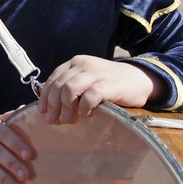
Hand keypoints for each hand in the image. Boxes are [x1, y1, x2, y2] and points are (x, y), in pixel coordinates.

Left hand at [37, 55, 160, 123]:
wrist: (139, 79)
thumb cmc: (110, 83)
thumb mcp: (88, 80)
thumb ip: (72, 88)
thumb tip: (51, 108)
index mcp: (75, 63)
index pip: (54, 78)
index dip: (45, 96)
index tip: (42, 111)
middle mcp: (83, 64)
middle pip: (59, 85)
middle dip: (53, 105)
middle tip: (53, 120)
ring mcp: (96, 73)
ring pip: (70, 89)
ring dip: (65, 107)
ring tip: (66, 120)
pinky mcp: (108, 84)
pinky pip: (90, 96)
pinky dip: (84, 107)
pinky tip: (85, 115)